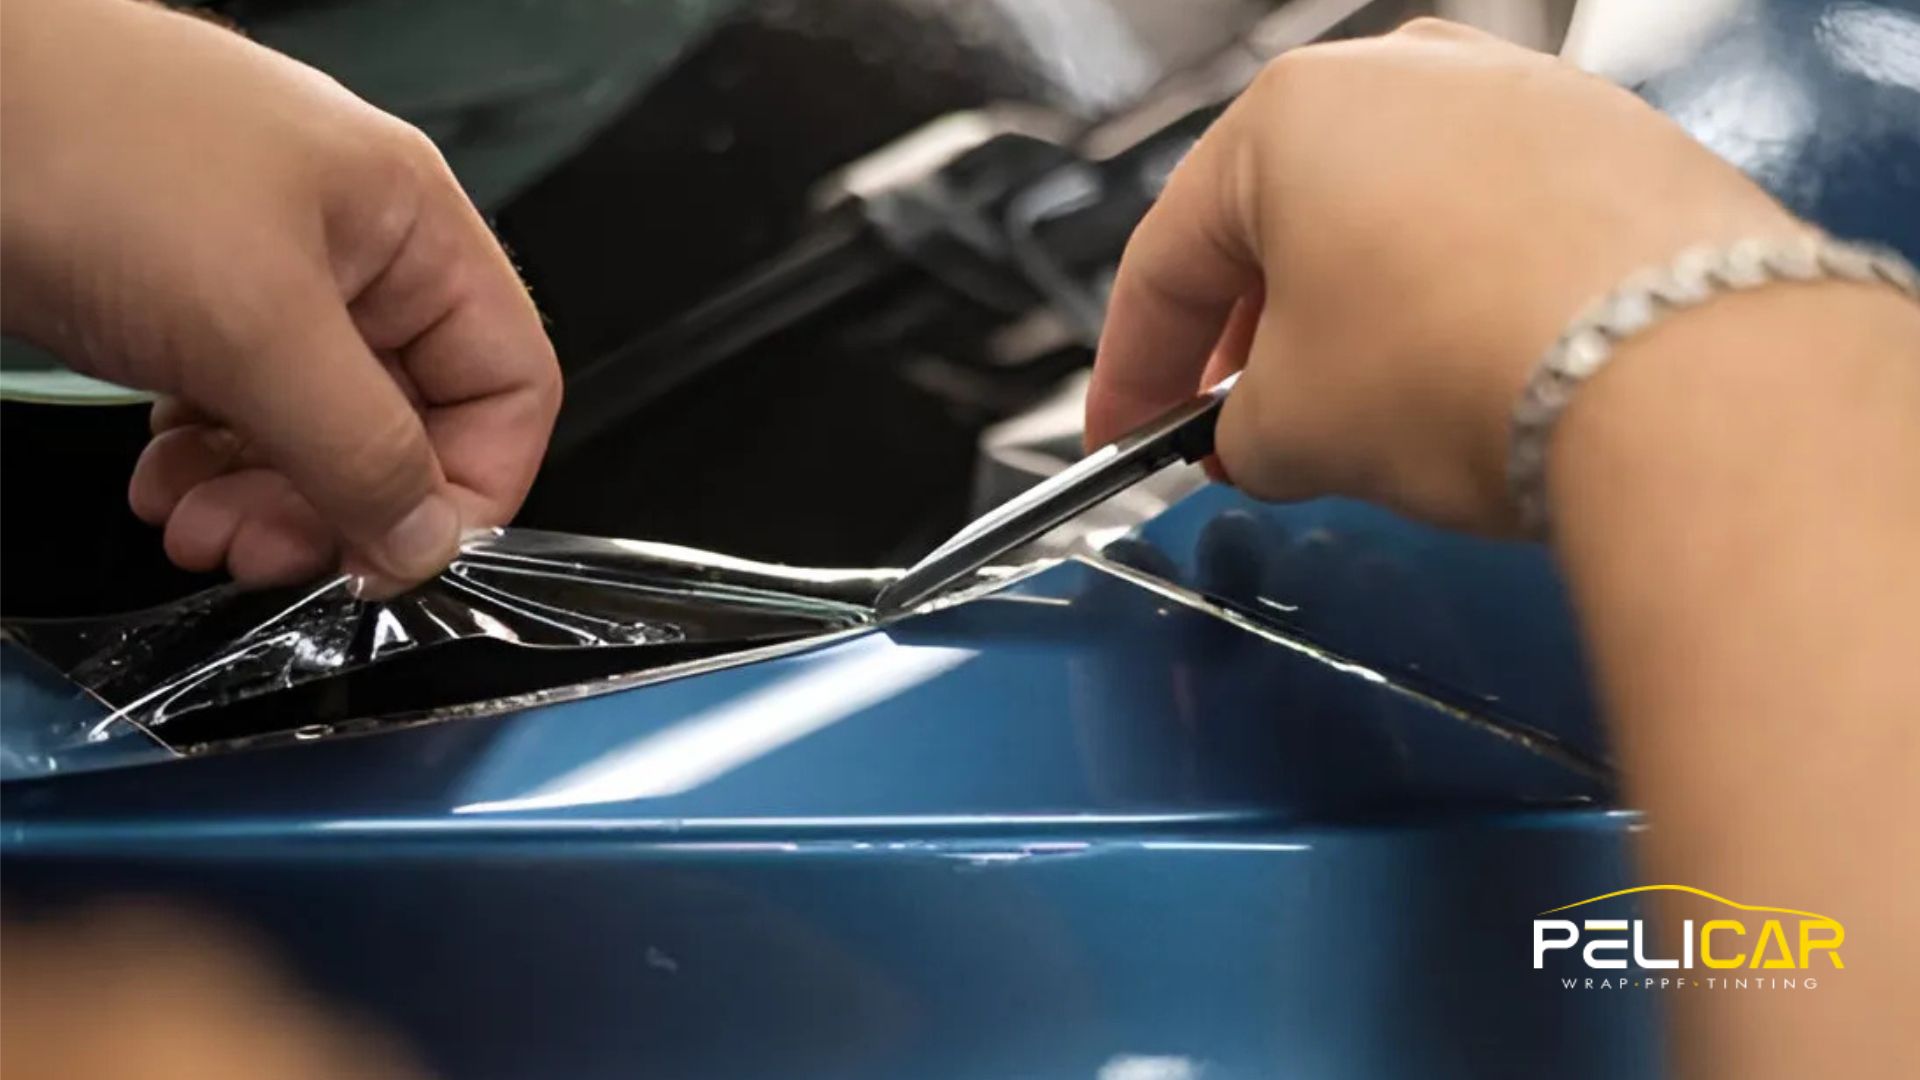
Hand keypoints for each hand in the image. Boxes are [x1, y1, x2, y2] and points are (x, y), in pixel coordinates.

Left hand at [0, 0, 559, 594]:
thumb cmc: (82, 143)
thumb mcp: (252, 324)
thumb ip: (359, 448)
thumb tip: (426, 539)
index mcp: (413, 226)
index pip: (507, 385)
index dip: (469, 485)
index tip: (394, 554)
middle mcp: (356, 250)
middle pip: (406, 421)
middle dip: (337, 504)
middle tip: (262, 549)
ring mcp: (266, 272)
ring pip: (315, 427)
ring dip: (262, 497)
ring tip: (194, 522)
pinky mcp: (187, 296)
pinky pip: (237, 409)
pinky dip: (206, 464)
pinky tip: (158, 481)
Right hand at [1086, 18, 1801, 532]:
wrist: (1679, 372)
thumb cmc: (1466, 364)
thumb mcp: (1290, 431)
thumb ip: (1237, 434)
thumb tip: (1258, 440)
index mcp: (1288, 114)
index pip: (1168, 261)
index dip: (1131, 371)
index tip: (1124, 435)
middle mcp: (1406, 75)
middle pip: (1281, 225)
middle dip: (1246, 340)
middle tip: (1233, 430)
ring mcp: (1523, 99)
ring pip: (1390, 219)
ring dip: (1352, 317)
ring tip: (1356, 413)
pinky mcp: (1617, 147)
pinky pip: (1491, 228)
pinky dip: (1453, 299)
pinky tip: (1460, 375)